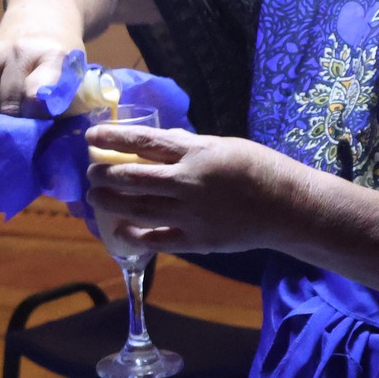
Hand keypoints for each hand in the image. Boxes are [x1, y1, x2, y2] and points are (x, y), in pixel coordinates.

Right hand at [0, 23, 78, 139]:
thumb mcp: (75, 74)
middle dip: (11, 129)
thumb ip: (62, 100)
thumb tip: (42, 135)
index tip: (35, 131)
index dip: (34, 118)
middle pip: (7, 104)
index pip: (36, 93)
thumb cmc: (60, 56)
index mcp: (53, 55)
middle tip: (16, 144)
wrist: (40, 17)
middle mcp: (19, 51)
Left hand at [85, 126, 286, 253]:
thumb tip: (158, 141)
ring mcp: (191, 214)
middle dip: (105, 174)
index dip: (113, 138)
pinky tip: (119, 229)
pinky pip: (155, 240)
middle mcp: (188, 183)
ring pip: (137, 208)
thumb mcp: (223, 145)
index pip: (144, 142)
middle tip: (90, 172)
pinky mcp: (197, 241)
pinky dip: (133, 235)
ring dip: (110, 202)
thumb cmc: (258, 169)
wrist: (288, 206)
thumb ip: (188, 145)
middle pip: (133, 178)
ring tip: (95, 196)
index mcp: (196, 153)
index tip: (91, 136)